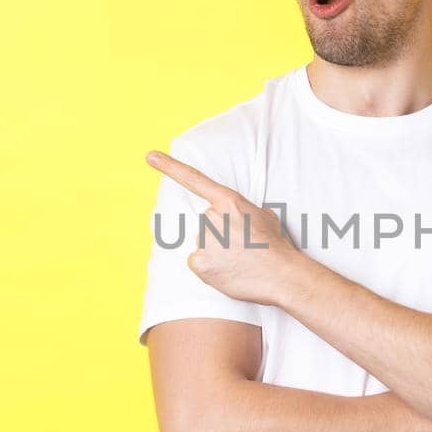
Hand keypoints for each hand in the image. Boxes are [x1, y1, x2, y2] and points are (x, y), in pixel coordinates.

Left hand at [145, 149, 308, 306]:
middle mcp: (212, 217)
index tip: (150, 156)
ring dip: (217, 254)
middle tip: (242, 249)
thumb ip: (243, 211)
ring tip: (240, 262)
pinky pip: (199, 263)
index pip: (195, 180)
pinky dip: (211, 269)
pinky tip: (229, 271)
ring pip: (204, 245)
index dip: (170, 167)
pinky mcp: (199, 262)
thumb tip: (239, 219)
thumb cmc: (277, 247)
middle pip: (207, 225)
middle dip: (220, 236)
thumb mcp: (265, 217)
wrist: (281, 274)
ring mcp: (204, 239)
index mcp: (229, 202)